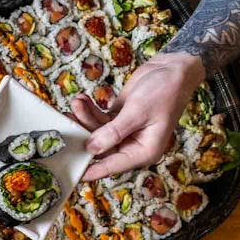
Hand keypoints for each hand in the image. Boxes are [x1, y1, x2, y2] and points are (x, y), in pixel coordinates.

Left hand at [74, 52, 204, 181]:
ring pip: (95, 133)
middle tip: (66, 123)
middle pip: (99, 149)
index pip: (111, 166)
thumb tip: (92, 148)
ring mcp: (124, 133)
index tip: (70, 172)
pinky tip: (82, 99)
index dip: (90, 170)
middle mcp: (132, 145)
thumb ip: (113, 132)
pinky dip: (89, 110)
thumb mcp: (138, 112)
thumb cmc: (165, 90)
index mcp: (143, 151)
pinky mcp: (118, 120)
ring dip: (84, 118)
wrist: (173, 68)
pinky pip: (98, 120)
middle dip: (82, 135)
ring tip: (77, 102)